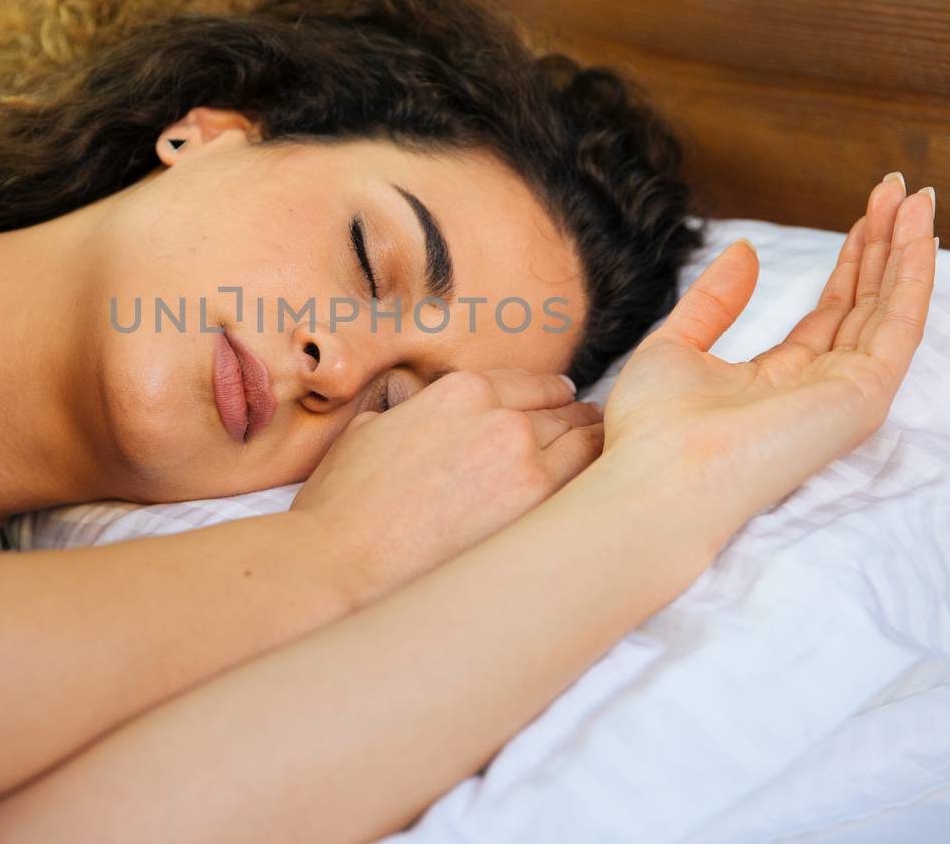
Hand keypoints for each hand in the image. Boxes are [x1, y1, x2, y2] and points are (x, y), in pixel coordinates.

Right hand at [292, 369, 603, 606]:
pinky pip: (587, 488)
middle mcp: (501, 416)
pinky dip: (596, 490)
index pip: (532, 386)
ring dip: (595, 453)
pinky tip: (597, 502)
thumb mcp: (370, 432)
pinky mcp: (539, 509)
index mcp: (461, 391)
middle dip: (579, 424)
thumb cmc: (344, 505)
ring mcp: (527, 461)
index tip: (565, 406)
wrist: (342, 562)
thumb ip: (411, 415)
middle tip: (593, 437)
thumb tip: (414, 419)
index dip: (552, 398)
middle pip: (567, 413)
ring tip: (606, 468)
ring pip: (588, 445)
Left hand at [596, 174, 937, 556]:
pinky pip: (899, 327)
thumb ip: (714, 302)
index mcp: (779, 380)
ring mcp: (845, 395)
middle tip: (901, 189)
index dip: (852, 262)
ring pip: (889, 310)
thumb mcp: (674, 347)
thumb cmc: (654, 432)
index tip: (867, 215)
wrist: (658, 480)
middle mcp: (820, 388)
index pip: (831, 313)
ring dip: (907, 251)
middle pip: (867, 305)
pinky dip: (913, 278)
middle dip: (886, 245)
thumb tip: (744, 250)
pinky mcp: (862, 396)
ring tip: (918, 196)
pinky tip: (920, 235)